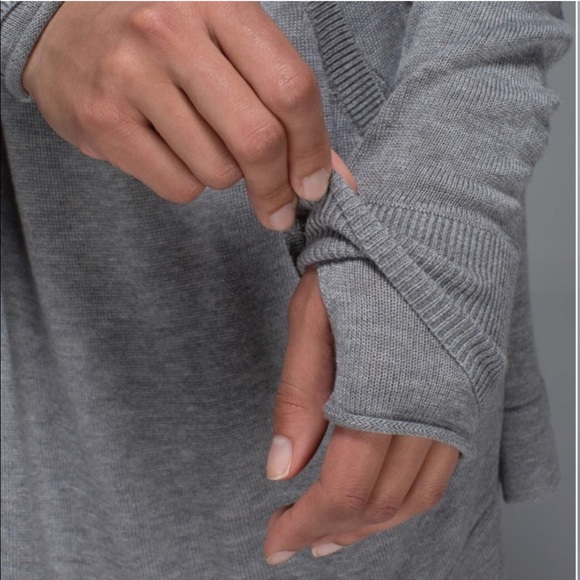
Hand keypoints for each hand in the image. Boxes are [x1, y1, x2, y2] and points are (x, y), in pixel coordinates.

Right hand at [22, 1, 331, 229]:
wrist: (62, 31)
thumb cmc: (164, 42)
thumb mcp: (226, 46)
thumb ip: (281, 104)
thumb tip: (334, 178)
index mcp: (220, 3)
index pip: (291, 87)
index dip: (313, 149)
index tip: (313, 186)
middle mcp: (173, 31)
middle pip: (257, 138)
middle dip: (276, 187)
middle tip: (277, 206)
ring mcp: (132, 74)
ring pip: (218, 170)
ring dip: (222, 174)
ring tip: (197, 142)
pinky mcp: (104, 120)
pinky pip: (179, 186)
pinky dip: (187, 182)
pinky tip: (168, 151)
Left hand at [264, 162, 459, 562]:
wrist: (430, 220)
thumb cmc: (364, 260)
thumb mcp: (314, 317)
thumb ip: (299, 396)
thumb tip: (281, 469)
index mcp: (387, 387)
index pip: (345, 486)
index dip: (307, 522)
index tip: (275, 541)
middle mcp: (432, 407)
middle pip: (380, 501)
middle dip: (332, 530)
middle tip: (294, 540)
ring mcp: (458, 404)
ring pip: (416, 496)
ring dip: (371, 523)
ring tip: (330, 534)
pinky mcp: (468, 395)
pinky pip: (441, 471)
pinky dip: (405, 499)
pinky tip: (376, 500)